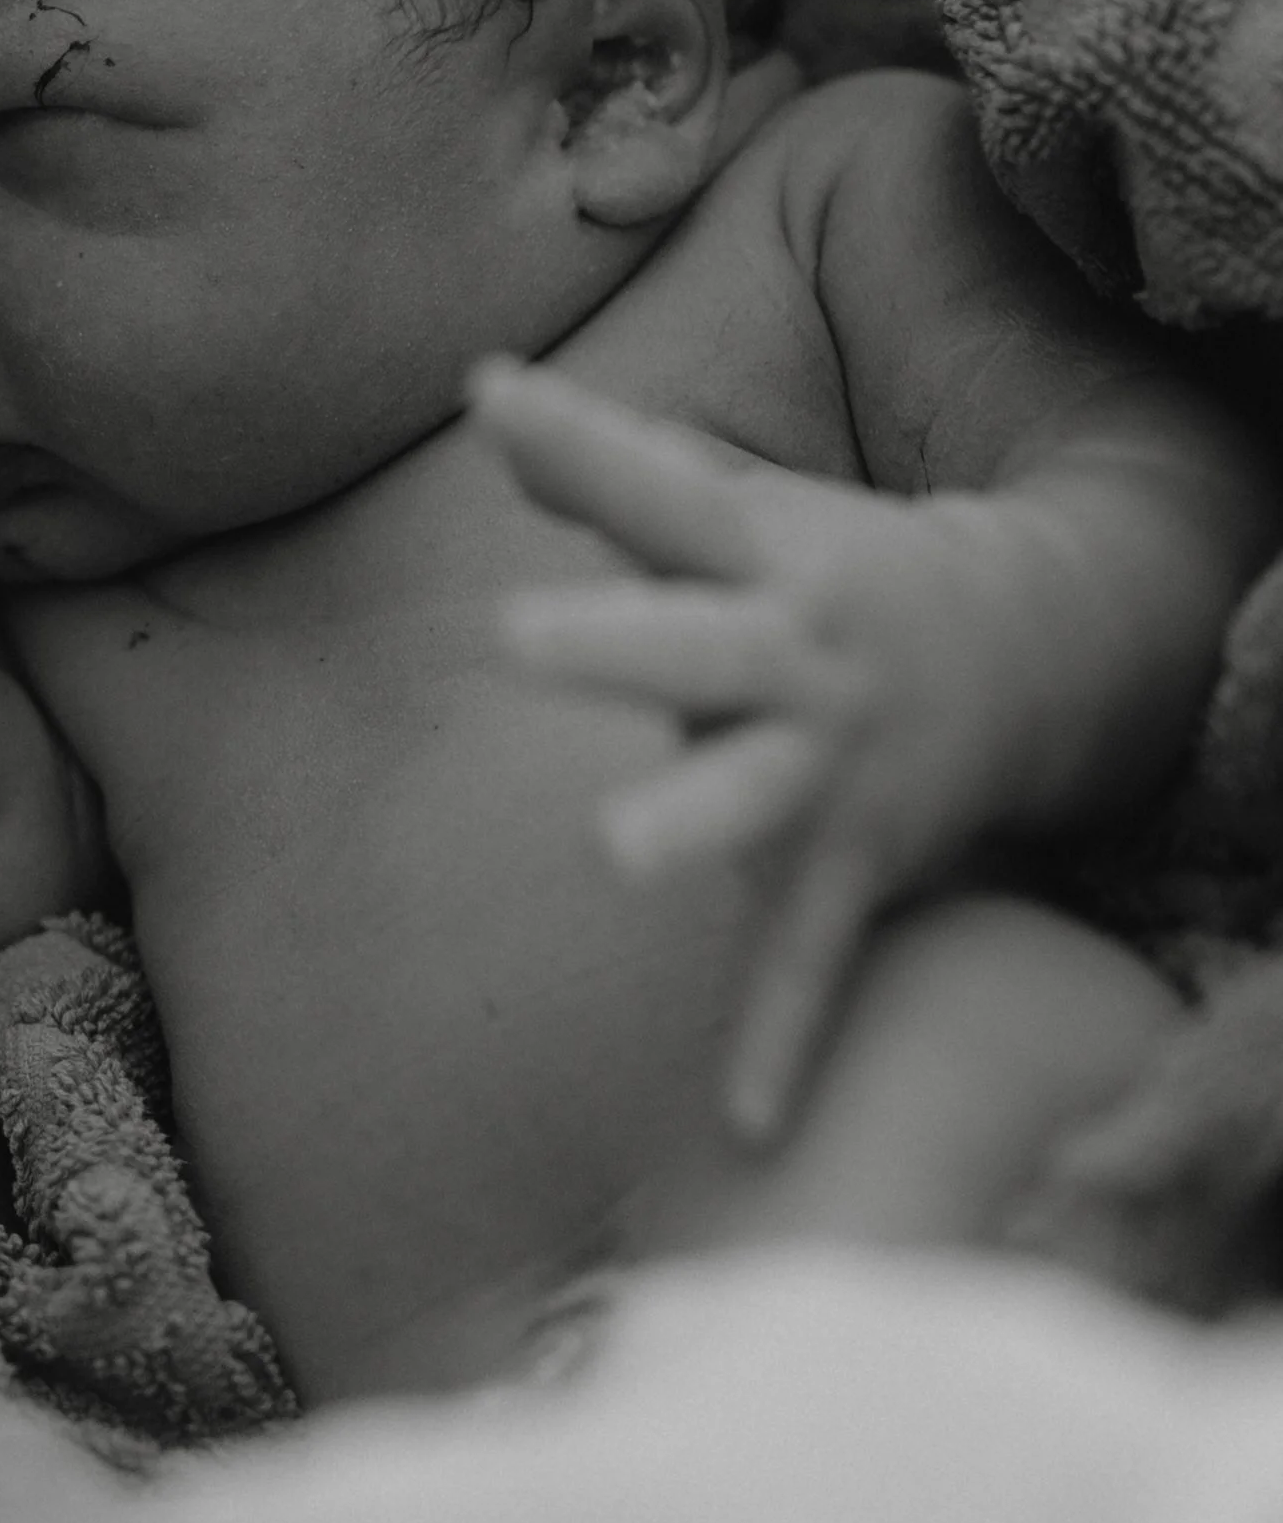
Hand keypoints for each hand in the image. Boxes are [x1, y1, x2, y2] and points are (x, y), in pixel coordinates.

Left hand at [475, 358, 1050, 1140]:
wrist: (1041, 657)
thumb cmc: (832, 575)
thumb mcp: (739, 516)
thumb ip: (610, 474)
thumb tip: (481, 396)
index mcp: (759, 558)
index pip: (653, 490)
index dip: (573, 440)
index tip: (487, 393)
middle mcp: (795, 657)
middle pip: (697, 642)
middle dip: (616, 640)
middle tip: (512, 633)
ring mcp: (829, 767)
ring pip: (751, 799)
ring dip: (688, 823)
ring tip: (615, 851)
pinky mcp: (854, 866)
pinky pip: (808, 963)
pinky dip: (780, 1045)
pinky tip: (742, 1130)